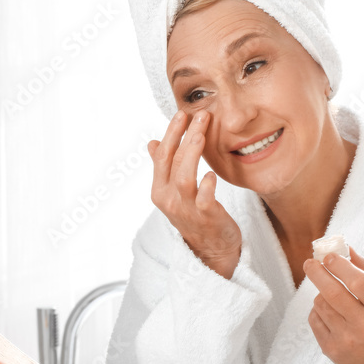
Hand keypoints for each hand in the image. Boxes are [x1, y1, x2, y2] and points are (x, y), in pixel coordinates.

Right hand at [148, 108, 241, 279]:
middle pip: (172, 162)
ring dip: (192, 154)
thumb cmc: (194, 216)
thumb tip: (151, 142)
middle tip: (199, 115)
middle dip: (184, 136)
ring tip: (202, 134)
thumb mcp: (173, 192)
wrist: (210, 250)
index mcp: (159, 190)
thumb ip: (163, 168)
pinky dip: (208, 186)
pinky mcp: (206, 218)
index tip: (181, 114)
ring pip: (185, 178)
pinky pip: (204, 200)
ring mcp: (186, 209)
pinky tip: (213, 174)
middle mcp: (168, 199)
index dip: (171, 134)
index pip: (162, 156)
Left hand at [303, 246, 363, 363]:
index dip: (341, 267)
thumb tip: (345, 247)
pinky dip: (318, 311)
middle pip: (334, 293)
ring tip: (330, 295)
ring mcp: (347, 339)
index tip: (328, 256)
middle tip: (310, 262)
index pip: (359, 283)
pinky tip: (330, 314)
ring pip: (321, 304)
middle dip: (318, 273)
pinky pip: (314, 319)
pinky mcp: (330, 349)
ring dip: (321, 294)